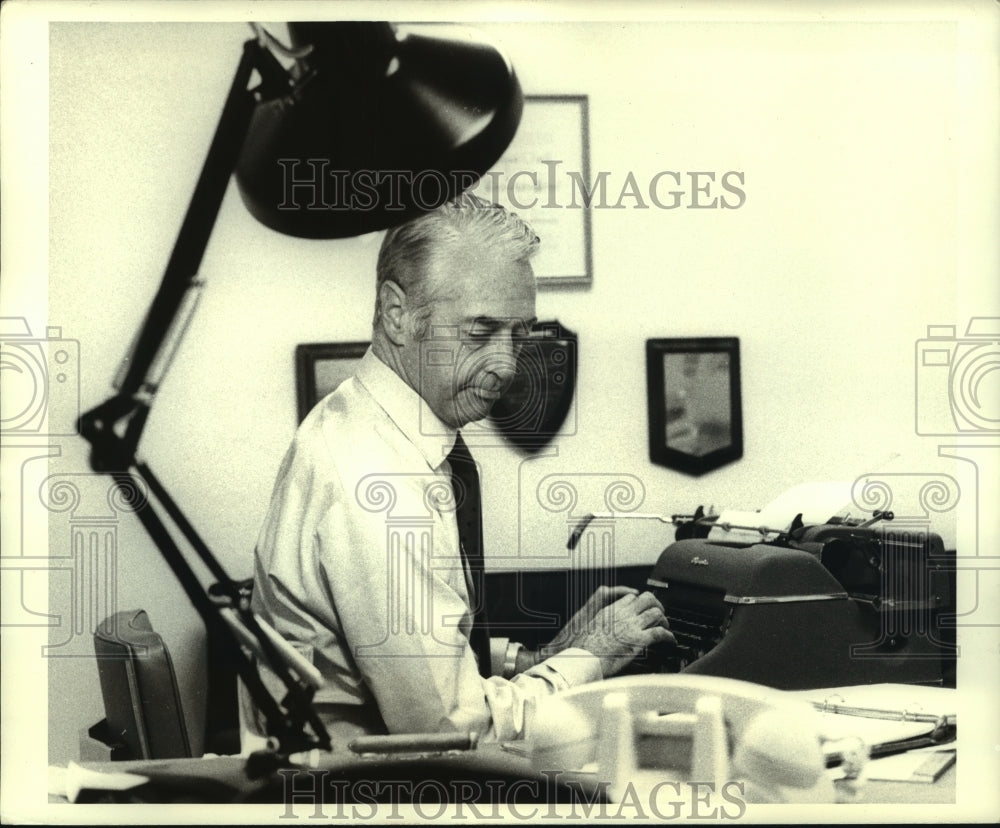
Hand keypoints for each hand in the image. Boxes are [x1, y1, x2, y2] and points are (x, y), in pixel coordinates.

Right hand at [547, 589, 676, 677]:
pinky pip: (660, 633)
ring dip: (664, 620)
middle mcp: (622, 614)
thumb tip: (606, 630)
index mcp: (610, 610)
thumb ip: (601, 624)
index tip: (644, 609)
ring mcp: (631, 626)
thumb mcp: (588, 629)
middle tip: (660, 614)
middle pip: (647, 599)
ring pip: (656, 614)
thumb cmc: (582, 649)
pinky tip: (671, 641)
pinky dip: (669, 637)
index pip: (631, 597)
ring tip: (666, 628)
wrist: (582, 658)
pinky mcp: (638, 640)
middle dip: (657, 605)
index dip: (640, 602)